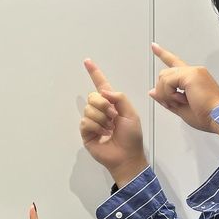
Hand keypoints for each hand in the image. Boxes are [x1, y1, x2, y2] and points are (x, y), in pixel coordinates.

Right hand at [80, 59, 147, 187]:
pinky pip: (86, 122)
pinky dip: (96, 127)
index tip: (87, 61)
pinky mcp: (86, 132)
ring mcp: (92, 122)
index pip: (101, 86)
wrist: (127, 156)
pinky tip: (102, 135)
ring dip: (102, 119)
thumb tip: (104, 91)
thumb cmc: (132, 137)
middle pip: (93, 97)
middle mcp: (100, 111)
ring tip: (109, 129)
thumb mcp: (131, 113)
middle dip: (104, 105)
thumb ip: (120, 98)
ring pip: (89, 109)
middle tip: (113, 118)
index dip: (94, 73)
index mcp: (112, 105)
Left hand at [149, 43, 218, 132]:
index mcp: (193, 77)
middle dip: (163, 92)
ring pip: (163, 77)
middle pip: (164, 75)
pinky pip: (167, 82)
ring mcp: (193, 72)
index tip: (154, 46)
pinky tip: (182, 99)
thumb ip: (166, 98)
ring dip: (166, 94)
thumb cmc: (207, 115)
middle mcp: (194, 71)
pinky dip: (169, 94)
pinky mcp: (191, 75)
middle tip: (174, 103)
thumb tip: (152, 92)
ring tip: (180, 102)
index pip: (175, 62)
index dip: (163, 54)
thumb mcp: (180, 108)